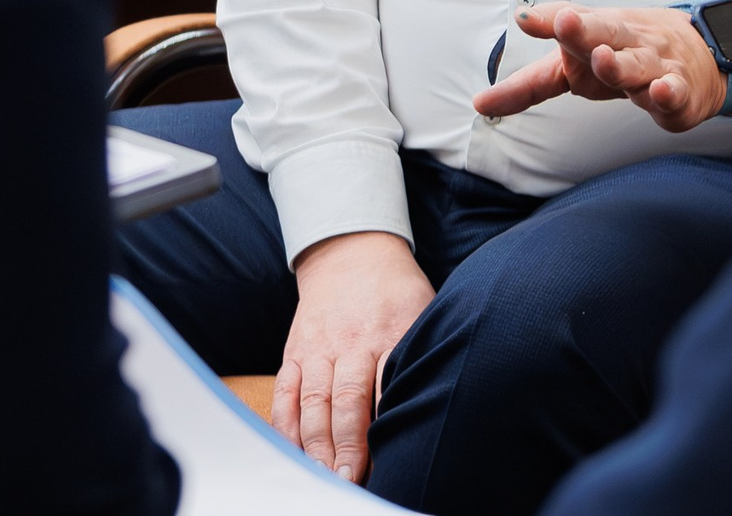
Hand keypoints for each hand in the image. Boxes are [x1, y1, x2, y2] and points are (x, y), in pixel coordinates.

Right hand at [275, 230, 433, 481]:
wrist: (351, 252)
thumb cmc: (397, 291)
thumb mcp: (425, 310)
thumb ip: (427, 352)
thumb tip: (445, 399)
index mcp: (391, 332)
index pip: (388, 386)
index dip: (387, 425)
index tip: (390, 459)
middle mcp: (352, 342)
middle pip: (348, 399)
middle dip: (348, 445)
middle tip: (349, 479)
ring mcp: (320, 346)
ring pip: (315, 400)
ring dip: (317, 442)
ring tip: (323, 474)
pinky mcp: (296, 350)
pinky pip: (286, 391)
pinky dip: (286, 424)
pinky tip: (293, 449)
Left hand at [470, 2, 731, 132]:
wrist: (703, 56)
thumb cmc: (633, 52)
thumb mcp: (587, 54)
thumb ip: (537, 74)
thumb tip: (486, 92)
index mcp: (599, 32)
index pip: (568, 30)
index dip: (547, 24)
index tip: (523, 19)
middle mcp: (625, 43)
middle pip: (603, 34)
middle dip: (583, 31)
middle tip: (565, 23)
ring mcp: (654, 65)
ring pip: (635, 65)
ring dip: (619, 64)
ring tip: (603, 60)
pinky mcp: (679, 92)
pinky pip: (673, 92)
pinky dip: (667, 92)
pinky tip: (660, 92)